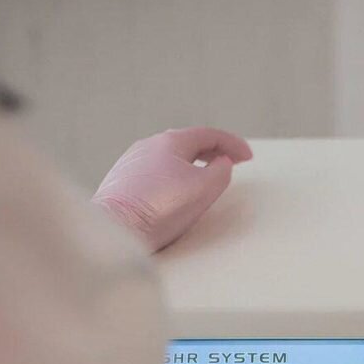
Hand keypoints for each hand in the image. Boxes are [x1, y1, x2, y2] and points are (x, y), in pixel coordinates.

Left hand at [93, 127, 251, 251]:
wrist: (115, 229)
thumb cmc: (159, 209)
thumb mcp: (203, 189)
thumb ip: (220, 172)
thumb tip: (222, 164)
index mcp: (170, 141)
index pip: (209, 135)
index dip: (233, 144)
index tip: (247, 156)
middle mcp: (148, 146)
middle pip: (187, 143)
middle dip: (211, 151)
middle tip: (228, 161)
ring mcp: (132, 163)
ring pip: (169, 158)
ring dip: (191, 164)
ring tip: (203, 177)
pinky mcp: (122, 183)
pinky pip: (154, 173)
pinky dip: (172, 176)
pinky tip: (174, 192)